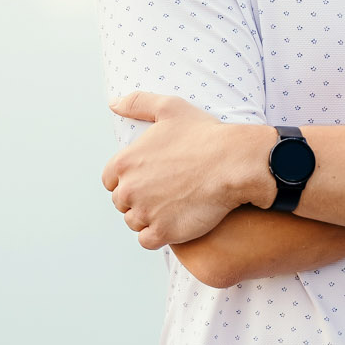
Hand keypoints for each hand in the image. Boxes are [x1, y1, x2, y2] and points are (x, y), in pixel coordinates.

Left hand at [102, 92, 275, 248]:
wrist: (233, 163)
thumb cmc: (205, 134)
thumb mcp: (169, 108)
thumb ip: (137, 103)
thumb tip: (113, 104)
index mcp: (124, 162)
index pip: (111, 181)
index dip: (130, 180)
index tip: (151, 179)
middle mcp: (128, 189)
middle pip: (122, 203)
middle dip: (139, 200)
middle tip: (166, 193)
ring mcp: (145, 212)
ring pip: (135, 223)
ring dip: (149, 219)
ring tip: (173, 207)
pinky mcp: (163, 232)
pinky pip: (148, 240)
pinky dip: (158, 235)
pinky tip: (174, 224)